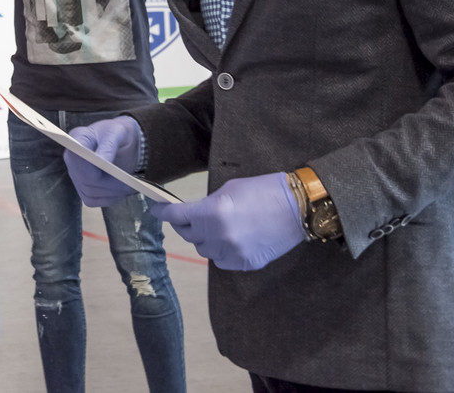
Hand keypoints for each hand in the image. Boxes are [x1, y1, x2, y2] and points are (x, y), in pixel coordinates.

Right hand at [63, 116, 142, 206]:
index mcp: (78, 138)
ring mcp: (75, 175)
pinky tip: (121, 191)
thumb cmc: (119, 133)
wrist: (123, 142)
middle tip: (131, 182)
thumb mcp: (118, 132)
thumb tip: (102, 161)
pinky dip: (110, 198)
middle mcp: (72, 158)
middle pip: (85, 179)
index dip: (88, 164)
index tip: (108, 167)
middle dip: (110, 183)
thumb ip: (109, 145)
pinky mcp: (83, 189)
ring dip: (112, 192)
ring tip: (130, 185)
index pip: (75, 155)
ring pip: (90, 193)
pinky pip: (93, 200)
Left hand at [152, 171, 304, 270]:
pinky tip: (228, 240)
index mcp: (212, 213)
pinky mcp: (246, 264)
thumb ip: (207, 205)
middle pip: (188, 235)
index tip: (156, 210)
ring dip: (203, 239)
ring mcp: (232, 253)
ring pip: (203, 250)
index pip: (176, 216)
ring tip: (214, 227)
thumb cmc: (263, 190)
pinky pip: (221, 261)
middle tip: (189, 217)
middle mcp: (219, 236)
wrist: (297, 208)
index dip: (163, 212)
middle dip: (186, 224)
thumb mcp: (228, 190)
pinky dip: (220, 251)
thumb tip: (193, 213)